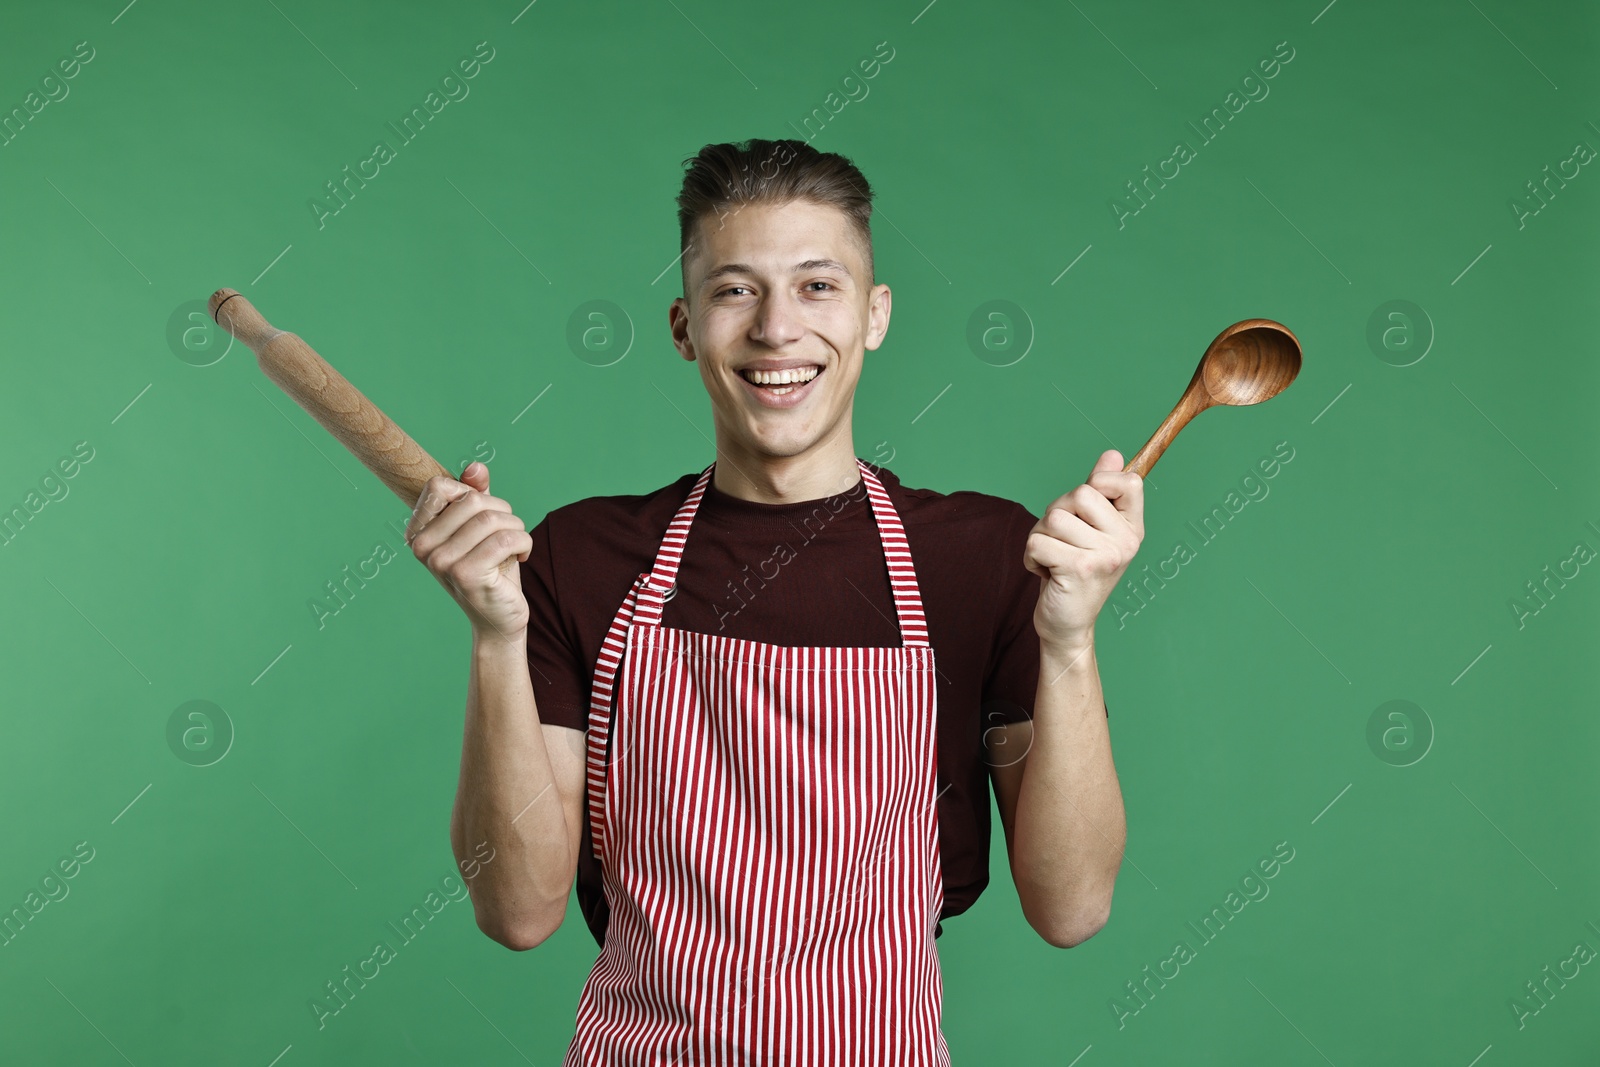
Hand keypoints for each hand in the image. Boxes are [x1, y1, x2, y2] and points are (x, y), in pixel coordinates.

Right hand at [405, 462, 531, 640]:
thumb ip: (476, 495)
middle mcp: (422, 548)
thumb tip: (475, 466)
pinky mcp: (466, 575)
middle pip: (472, 500)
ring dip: (516, 527)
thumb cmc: (490, 569)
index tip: (484, 515)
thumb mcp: (481, 528)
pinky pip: (506, 538)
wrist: (499, 619)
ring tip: (516, 545)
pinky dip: (524, 542)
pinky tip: (522, 556)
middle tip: (509, 531)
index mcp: (417, 533)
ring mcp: (441, 562)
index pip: (439, 486)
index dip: (471, 494)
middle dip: (502, 511)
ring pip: (492, 518)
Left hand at [1024, 449, 1144, 652]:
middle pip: (1079, 493)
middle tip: (1063, 542)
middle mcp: (1125, 542)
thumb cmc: (1076, 572)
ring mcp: (1105, 556)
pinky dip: (1031, 557)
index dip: (1101, 483)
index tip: (1087, 509)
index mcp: (1132, 528)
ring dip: (1041, 537)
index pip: (1129, 481)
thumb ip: (1101, 493)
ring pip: (1053, 518)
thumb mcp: (1092, 531)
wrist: (1067, 624)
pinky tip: (1046, 573)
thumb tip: (1112, 454)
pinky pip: (1037, 542)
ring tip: (1054, 559)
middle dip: (1057, 514)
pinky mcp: (1079, 569)